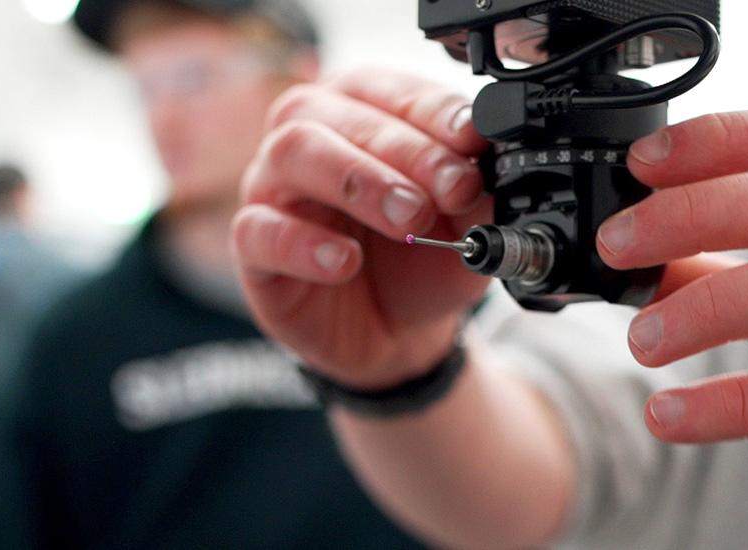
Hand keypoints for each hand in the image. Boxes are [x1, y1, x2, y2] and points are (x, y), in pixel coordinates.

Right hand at [232, 69, 490, 388]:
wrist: (399, 333)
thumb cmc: (421, 259)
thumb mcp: (466, 223)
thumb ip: (479, 186)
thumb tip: (494, 153)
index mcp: (361, 110)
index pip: (389, 90)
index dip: (434, 114)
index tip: (473, 143)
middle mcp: (308, 135)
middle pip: (338, 114)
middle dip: (406, 150)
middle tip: (454, 189)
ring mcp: (272, 187)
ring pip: (293, 153)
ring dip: (359, 180)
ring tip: (409, 218)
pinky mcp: (253, 246)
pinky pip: (259, 229)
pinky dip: (304, 243)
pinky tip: (344, 261)